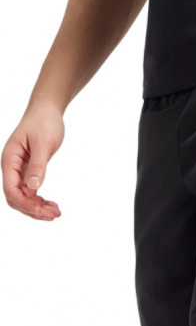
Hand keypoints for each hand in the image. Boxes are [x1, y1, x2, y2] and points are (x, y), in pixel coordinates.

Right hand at [2, 103, 63, 219]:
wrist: (47, 110)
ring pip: (23, 197)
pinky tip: (52, 205)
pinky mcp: (28, 171)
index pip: (11, 189)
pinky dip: (40, 201)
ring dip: (37, 208)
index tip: (43, 210)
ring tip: (56, 213)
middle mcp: (11, 167)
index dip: (25, 203)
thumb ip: (37, 165)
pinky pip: (30, 192)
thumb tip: (32, 187)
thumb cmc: (44, 122)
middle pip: (15, 197)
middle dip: (32, 209)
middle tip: (53, 215)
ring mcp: (19, 170)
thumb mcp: (43, 143)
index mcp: (10, 159)